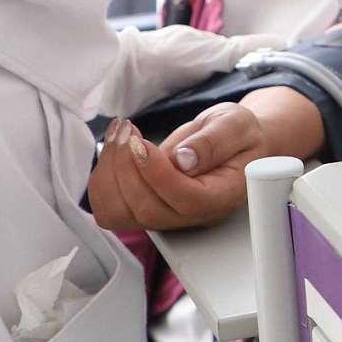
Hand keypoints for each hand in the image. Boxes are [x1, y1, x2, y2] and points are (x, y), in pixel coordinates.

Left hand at [87, 105, 266, 230]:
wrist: (232, 142)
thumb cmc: (238, 134)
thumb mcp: (236, 125)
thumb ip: (214, 142)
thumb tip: (184, 160)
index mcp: (222, 196)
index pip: (186, 200)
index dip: (157, 174)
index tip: (141, 143)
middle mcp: (192, 215)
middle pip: (148, 211)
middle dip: (126, 167)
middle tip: (128, 129)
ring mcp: (166, 215)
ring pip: (120, 214)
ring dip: (109, 172)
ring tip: (120, 134)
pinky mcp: (145, 207)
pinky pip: (110, 207)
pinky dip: (102, 177)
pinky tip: (115, 148)